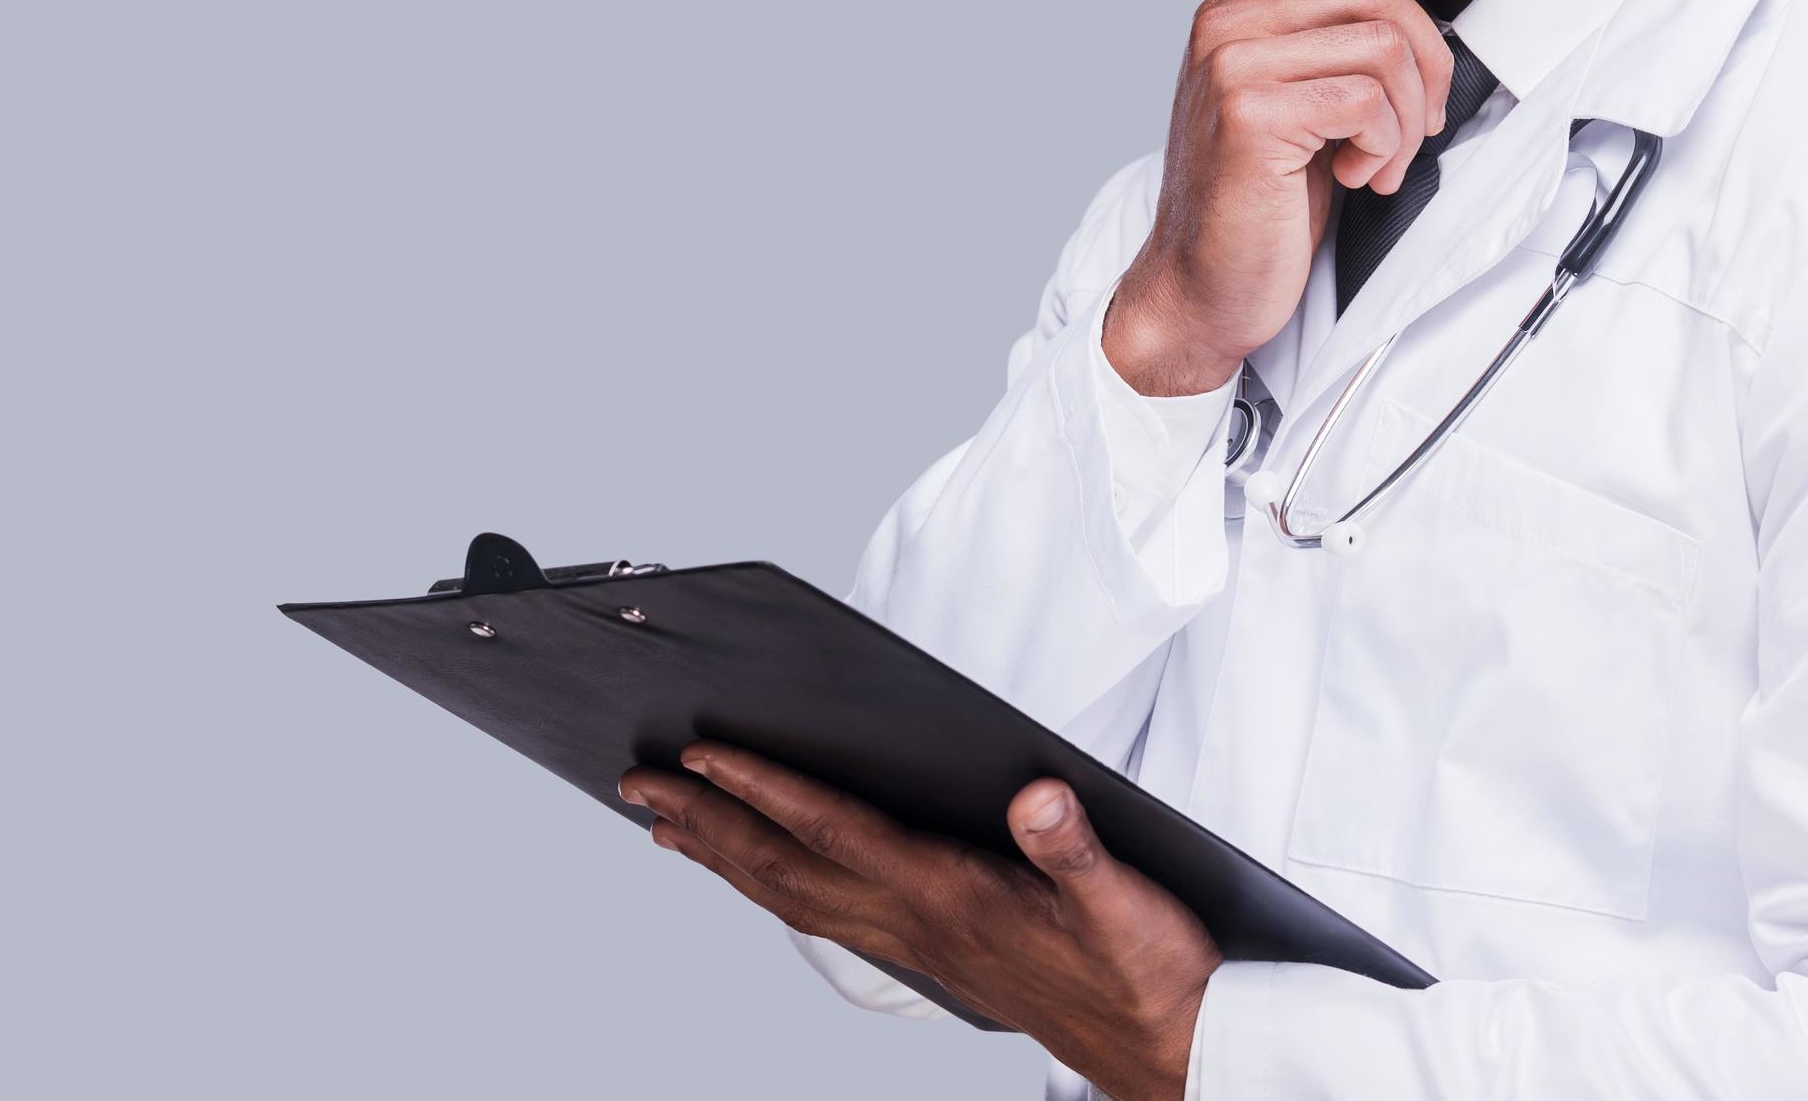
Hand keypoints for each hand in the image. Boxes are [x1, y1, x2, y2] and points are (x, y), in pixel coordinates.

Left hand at [620, 743, 1218, 1100]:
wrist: (1167, 1050)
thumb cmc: (1147, 975)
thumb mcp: (1127, 902)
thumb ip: (1075, 849)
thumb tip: (1035, 797)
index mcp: (951, 896)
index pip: (835, 832)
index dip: (765, 790)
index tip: (703, 756)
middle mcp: (917, 922)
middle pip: (786, 866)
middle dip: (708, 821)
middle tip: (640, 784)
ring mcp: (918, 942)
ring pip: (794, 896)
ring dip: (725, 856)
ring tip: (668, 824)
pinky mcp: (931, 953)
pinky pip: (826, 914)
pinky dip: (774, 886)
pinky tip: (760, 874)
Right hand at [1105, 0, 1476, 393]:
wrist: (1200, 287)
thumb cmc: (1259, 202)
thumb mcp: (1296, 101)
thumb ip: (1329, 42)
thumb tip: (1416, 0)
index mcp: (1234, 12)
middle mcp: (1224, 25)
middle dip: (1428, 57)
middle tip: (1424, 123)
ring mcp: (1231, 66)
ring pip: (1380, 45)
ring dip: (1407, 117)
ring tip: (1380, 163)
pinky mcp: (1249, 115)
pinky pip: (1366, 100)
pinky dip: (1385, 145)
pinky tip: (1356, 176)